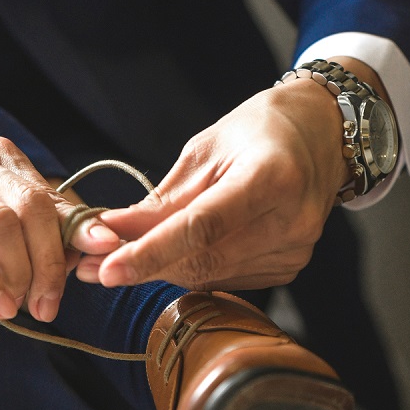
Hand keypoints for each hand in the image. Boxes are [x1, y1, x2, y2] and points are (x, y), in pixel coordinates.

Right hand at [0, 137, 119, 321]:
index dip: (80, 234)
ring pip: (0, 224)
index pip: (52, 195)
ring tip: (21, 306)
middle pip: (32, 205)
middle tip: (51, 302)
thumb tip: (89, 250)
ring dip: (21, 273)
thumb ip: (33, 232)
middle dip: (52, 260)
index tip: (99, 265)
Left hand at [76, 77, 350, 289]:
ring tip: (117, 260)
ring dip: (158, 270)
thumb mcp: (203, 151)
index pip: (201, 228)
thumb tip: (109, 231)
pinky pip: (223, 278)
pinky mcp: (288, 267)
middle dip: (142, 266)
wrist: (319, 136)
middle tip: (89, 268)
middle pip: (202, 260)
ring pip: (208, 275)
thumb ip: (160, 200)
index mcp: (272, 177)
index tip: (106, 271)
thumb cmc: (257, 131)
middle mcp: (290, 221)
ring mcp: (294, 250)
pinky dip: (188, 269)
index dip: (149, 253)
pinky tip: (167, 256)